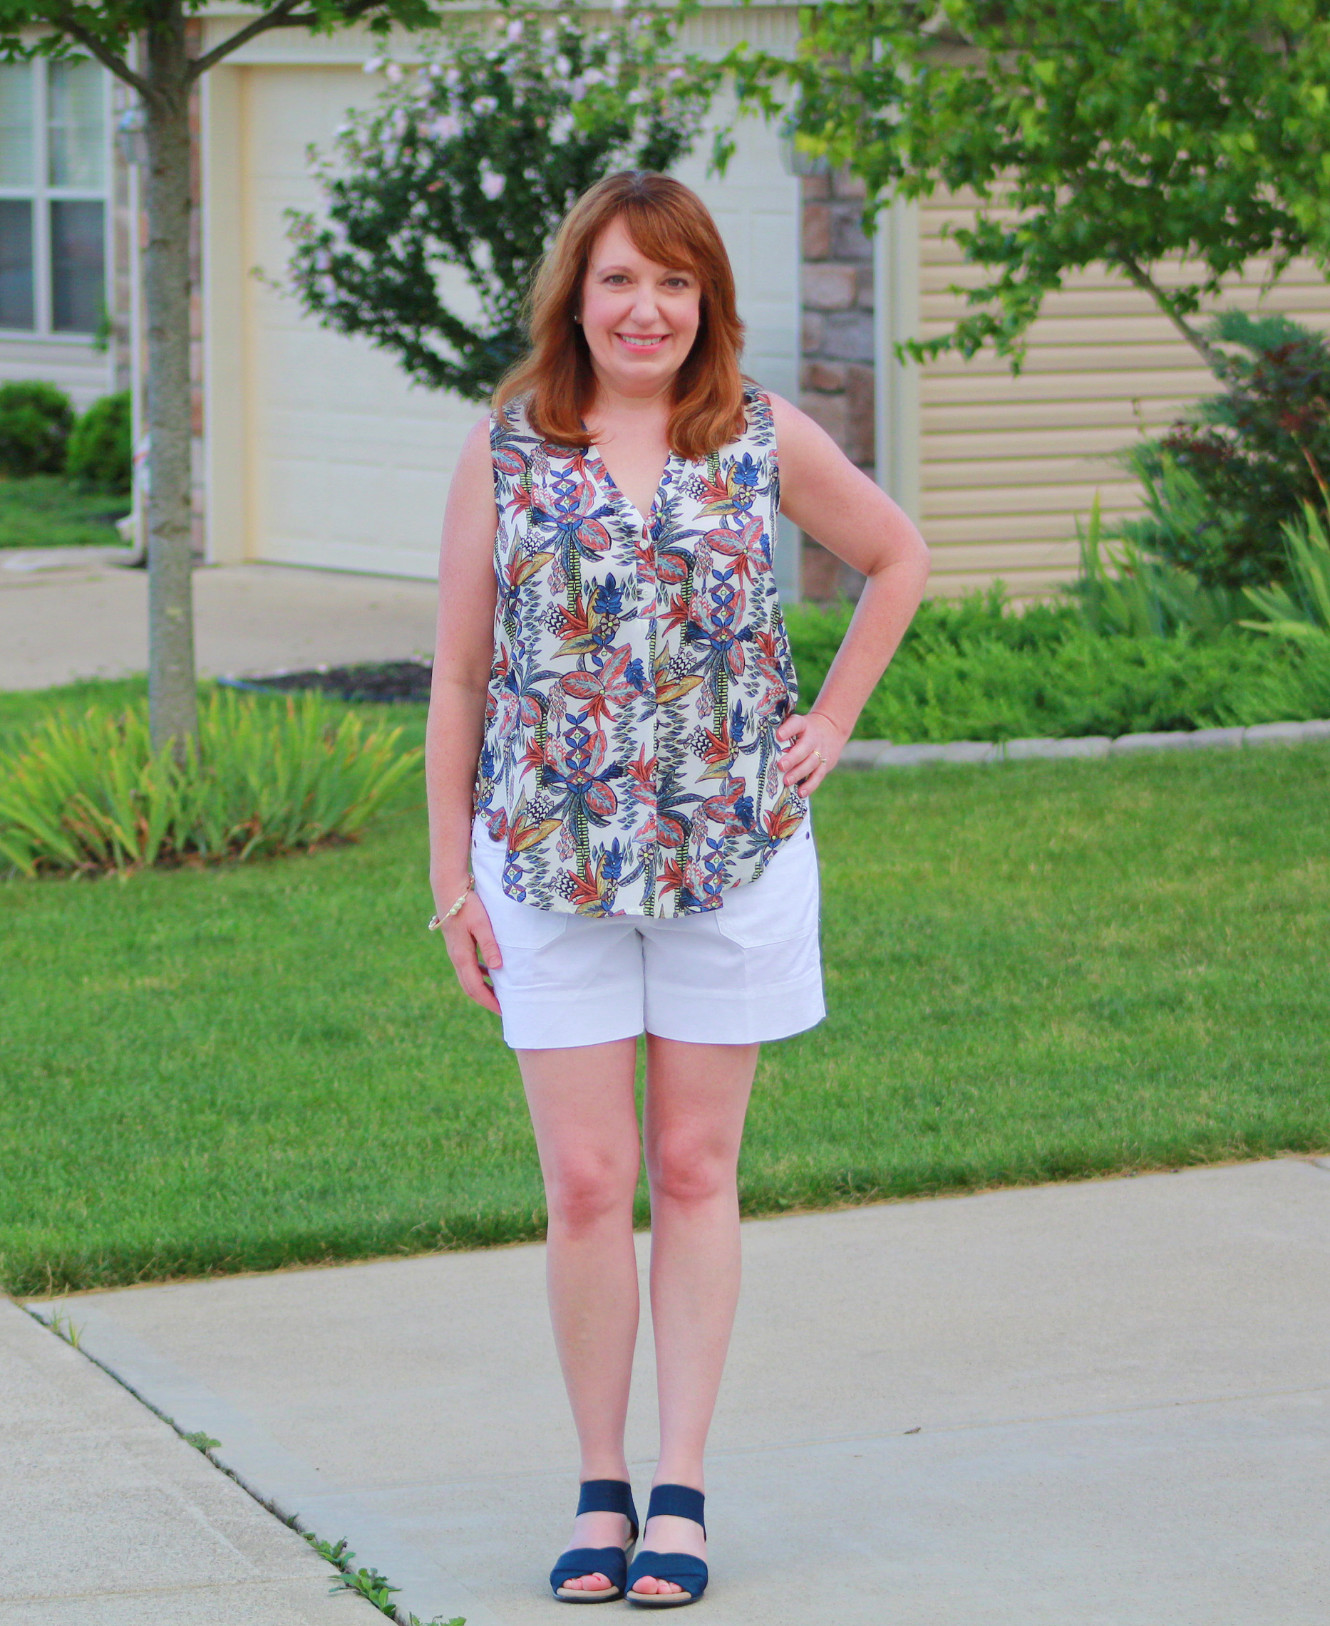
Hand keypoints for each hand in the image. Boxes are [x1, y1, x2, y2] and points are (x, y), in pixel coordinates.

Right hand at [439, 893, 502, 1015]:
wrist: (448, 889)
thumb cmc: (467, 905)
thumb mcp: (482, 924)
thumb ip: (489, 945)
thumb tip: (497, 968)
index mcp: (462, 956)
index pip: (475, 986)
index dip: (489, 1000)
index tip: (503, 1010)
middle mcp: (456, 957)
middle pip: (470, 987)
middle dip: (486, 999)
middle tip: (504, 1008)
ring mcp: (455, 952)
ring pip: (468, 978)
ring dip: (482, 988)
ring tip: (499, 994)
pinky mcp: (457, 945)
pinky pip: (467, 967)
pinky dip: (479, 974)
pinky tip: (490, 972)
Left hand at [774, 708, 847, 794]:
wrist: (832, 728)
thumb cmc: (804, 729)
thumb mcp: (797, 723)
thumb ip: (782, 729)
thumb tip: (759, 740)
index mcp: (803, 725)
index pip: (796, 724)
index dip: (788, 730)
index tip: (778, 736)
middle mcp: (813, 738)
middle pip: (804, 748)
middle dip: (793, 758)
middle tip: (780, 766)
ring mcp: (821, 752)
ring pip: (811, 763)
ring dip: (798, 773)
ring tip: (786, 782)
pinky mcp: (826, 765)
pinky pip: (818, 776)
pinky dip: (810, 786)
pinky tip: (800, 793)